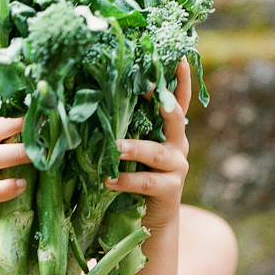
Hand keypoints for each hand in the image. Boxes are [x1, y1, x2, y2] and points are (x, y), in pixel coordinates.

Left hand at [106, 58, 192, 232]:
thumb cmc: (134, 173)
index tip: (180, 56)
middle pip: (174, 116)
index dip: (180, 79)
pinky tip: (107, 179)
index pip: (178, 99)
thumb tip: (93, 99)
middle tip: (145, 87)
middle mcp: (177, 143)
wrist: (151, 218)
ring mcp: (176, 165)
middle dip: (161, 100)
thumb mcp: (132, 147)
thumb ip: (125, 127)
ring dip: (134, 147)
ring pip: (156, 152)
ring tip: (114, 147)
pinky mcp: (170, 188)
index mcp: (169, 129)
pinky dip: (125, 179)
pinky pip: (146, 181)